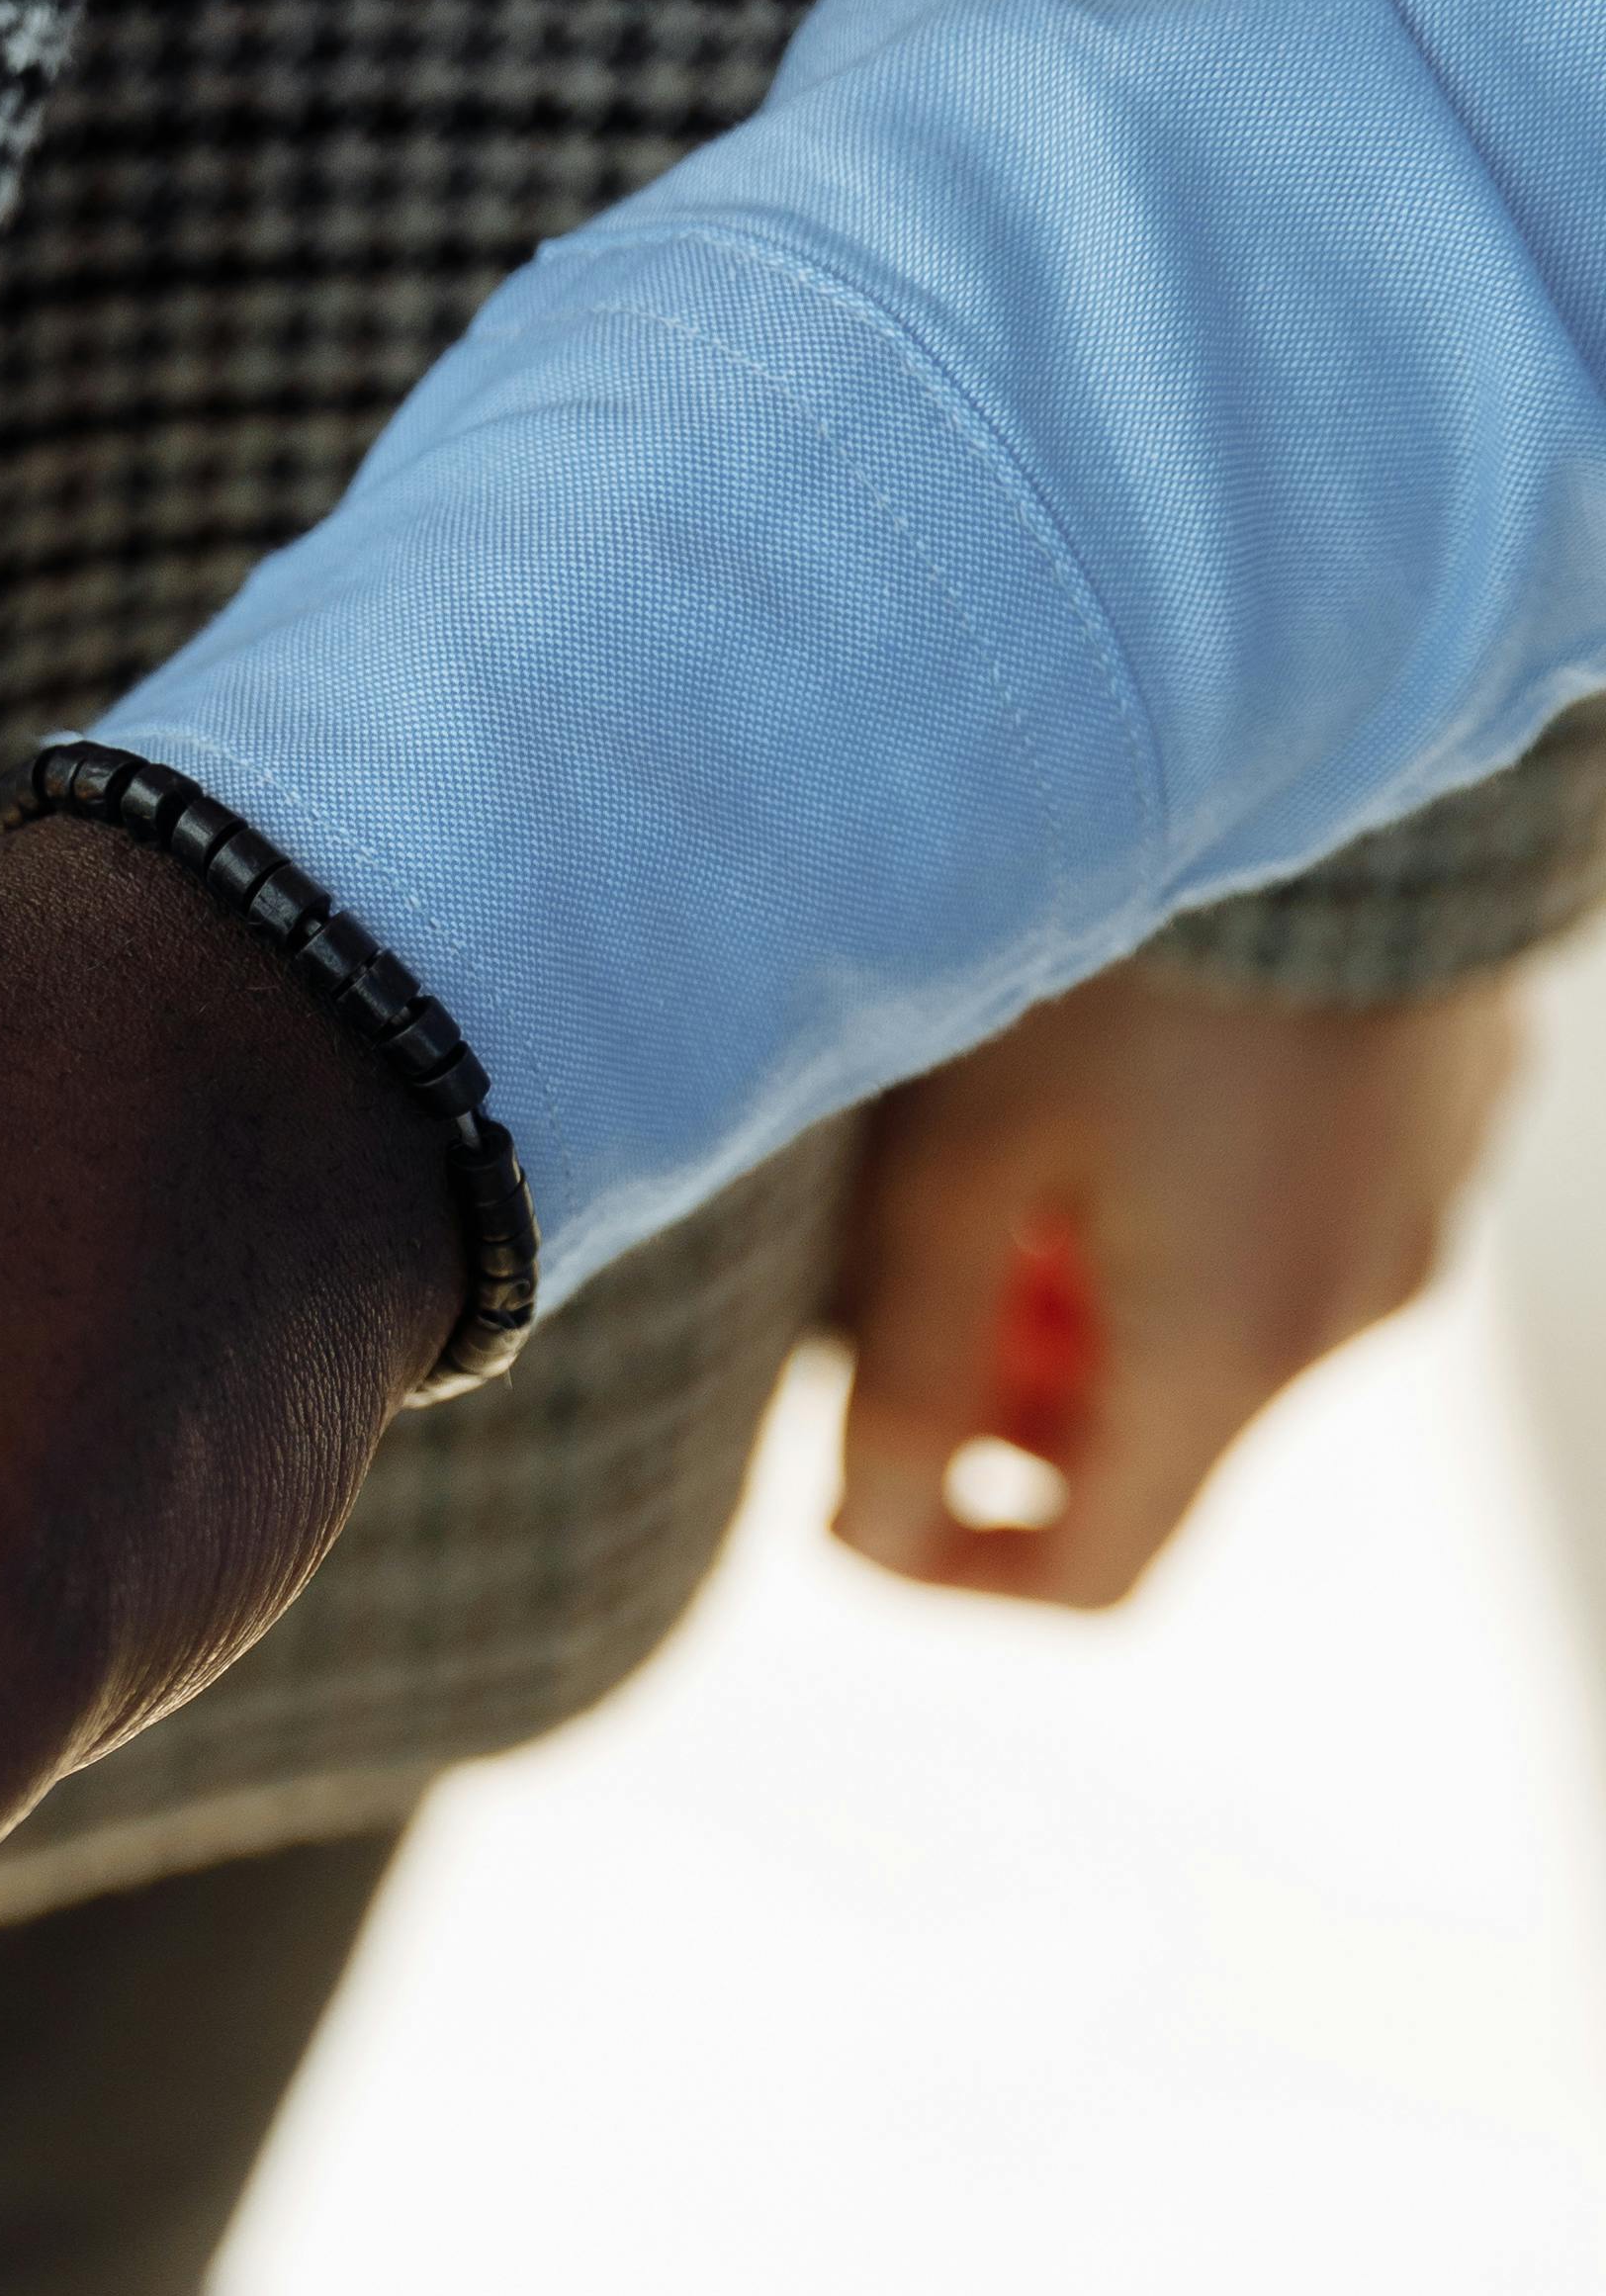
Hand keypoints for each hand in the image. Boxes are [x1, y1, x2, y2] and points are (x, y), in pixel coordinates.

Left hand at [830, 957, 1519, 1606]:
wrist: (1305, 718)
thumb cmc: (1104, 938)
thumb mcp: (951, 1167)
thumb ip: (903, 1379)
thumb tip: (868, 1532)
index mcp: (1233, 1350)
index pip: (1090, 1577)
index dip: (950, 1571)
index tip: (849, 1503)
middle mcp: (1354, 1313)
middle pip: (1152, 1453)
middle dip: (1017, 1411)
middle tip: (915, 1288)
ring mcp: (1420, 1215)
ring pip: (1222, 1340)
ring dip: (1101, 1311)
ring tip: (1014, 1174)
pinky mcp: (1446, 1122)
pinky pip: (1294, 1236)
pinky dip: (1191, 1230)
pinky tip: (1124, 1099)